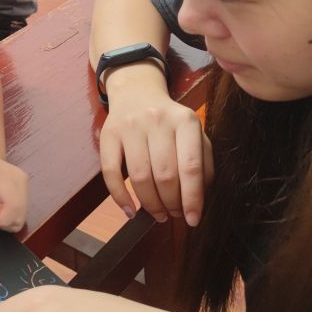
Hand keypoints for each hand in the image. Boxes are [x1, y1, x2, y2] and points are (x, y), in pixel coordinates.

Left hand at [0, 147, 27, 231]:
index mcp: (4, 177)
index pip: (13, 205)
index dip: (2, 219)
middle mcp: (20, 180)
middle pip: (20, 213)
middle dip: (4, 222)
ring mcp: (25, 185)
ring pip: (22, 215)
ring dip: (8, 221)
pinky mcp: (26, 190)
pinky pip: (22, 212)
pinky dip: (11, 217)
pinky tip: (1, 209)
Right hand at [100, 78, 212, 225]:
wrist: (136, 91)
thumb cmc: (169, 120)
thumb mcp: (193, 132)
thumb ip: (203, 161)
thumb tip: (198, 199)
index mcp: (185, 121)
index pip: (191, 167)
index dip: (192, 198)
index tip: (193, 219)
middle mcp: (158, 121)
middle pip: (165, 175)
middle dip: (171, 203)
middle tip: (174, 214)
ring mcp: (131, 127)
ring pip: (140, 176)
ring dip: (150, 204)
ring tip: (158, 214)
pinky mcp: (108, 134)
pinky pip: (111, 172)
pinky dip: (120, 197)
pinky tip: (130, 210)